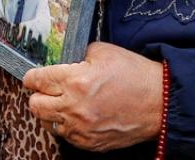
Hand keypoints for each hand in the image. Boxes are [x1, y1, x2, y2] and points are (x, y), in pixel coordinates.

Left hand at [23, 42, 162, 151]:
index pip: (36, 80)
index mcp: (75, 81)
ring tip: (63, 104)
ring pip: (47, 123)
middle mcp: (74, 107)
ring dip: (51, 113)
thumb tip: (64, 62)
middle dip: (38, 95)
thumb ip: (78, 56)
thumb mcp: (103, 52)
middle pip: (35, 105)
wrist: (161, 103)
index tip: (34, 77)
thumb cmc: (135, 76)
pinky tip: (78, 116)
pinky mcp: (90, 143)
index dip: (32, 77)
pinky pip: (65, 137)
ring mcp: (82, 128)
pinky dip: (67, 126)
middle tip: (47, 90)